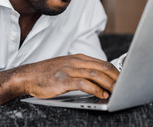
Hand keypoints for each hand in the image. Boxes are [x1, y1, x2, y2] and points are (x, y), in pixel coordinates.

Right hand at [0, 54, 118, 105]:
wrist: (28, 76)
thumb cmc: (47, 74)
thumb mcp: (66, 67)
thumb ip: (81, 70)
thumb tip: (98, 79)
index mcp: (78, 58)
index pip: (102, 62)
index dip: (115, 71)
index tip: (122, 80)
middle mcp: (75, 62)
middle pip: (102, 67)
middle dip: (116, 77)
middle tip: (124, 86)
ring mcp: (69, 70)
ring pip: (96, 74)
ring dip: (109, 84)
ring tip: (116, 91)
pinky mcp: (64, 80)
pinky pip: (84, 83)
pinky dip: (96, 89)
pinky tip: (101, 94)